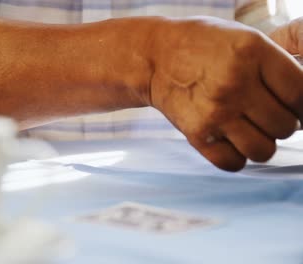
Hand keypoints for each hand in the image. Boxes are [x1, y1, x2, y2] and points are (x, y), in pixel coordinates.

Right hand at [147, 17, 302, 170]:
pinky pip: (233, 163)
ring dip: (261, 143)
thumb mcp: (244, 39)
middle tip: (266, 115)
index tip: (296, 108)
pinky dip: (237, 157)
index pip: (299, 93)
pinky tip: (230, 140)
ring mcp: (214, 112)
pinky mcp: (196, 134)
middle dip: (281, 124)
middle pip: (284, 126)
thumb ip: (277, 64)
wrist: (155, 59)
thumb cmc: (203, 47)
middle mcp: (234, 84)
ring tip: (249, 129)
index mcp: (252, 53)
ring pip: (263, 150)